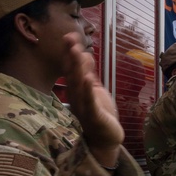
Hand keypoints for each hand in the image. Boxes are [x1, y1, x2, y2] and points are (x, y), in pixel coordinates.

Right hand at [63, 34, 122, 165]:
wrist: (106, 138)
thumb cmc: (99, 114)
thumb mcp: (94, 90)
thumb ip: (89, 73)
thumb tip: (84, 54)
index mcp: (77, 90)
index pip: (72, 69)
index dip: (70, 53)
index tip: (69, 36)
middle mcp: (76, 97)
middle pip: (73, 74)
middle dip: (71, 56)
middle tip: (69, 39)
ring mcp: (83, 107)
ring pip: (79, 86)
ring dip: (78, 69)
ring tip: (78, 53)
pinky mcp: (93, 116)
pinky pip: (90, 102)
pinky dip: (88, 91)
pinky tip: (89, 79)